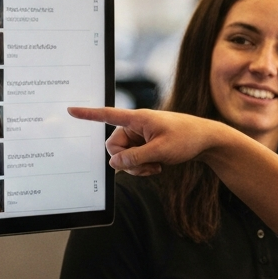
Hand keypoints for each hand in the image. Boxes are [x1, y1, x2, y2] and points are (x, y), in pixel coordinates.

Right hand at [67, 107, 222, 175]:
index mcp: (138, 119)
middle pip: (114, 146)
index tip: (70, 110)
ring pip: (124, 156)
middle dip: (126, 161)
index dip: (88, 114)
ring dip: (136, 166)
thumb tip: (114, 163)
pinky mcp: (146, 145)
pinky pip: (133, 159)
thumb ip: (135, 158)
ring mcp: (141, 136)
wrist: (206, 140)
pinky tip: (158, 167)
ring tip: (155, 168)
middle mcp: (136, 126)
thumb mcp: (160, 151)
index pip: (108, 115)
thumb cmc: (186, 139)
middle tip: (146, 167)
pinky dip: (142, 166)